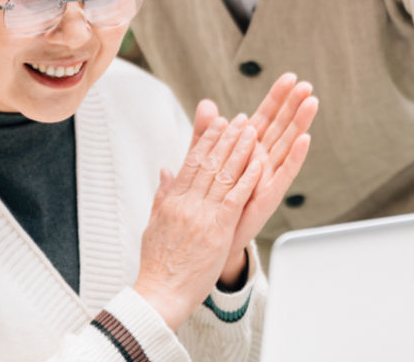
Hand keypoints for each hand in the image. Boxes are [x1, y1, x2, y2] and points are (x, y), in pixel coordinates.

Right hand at [134, 114, 262, 329]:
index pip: (191, 162)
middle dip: (226, 138)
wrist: (160, 294)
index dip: (206, 140)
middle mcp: (186, 203)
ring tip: (251, 131)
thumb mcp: (153, 224)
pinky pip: (235, 198)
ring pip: (223, 175)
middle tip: (239, 119)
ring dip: (240, 150)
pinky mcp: (217, 230)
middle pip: (209, 162)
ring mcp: (201, 216)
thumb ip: (162, 195)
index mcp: (172, 201)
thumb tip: (165, 170)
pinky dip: (248, 178)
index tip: (218, 123)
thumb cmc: (158, 265)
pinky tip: (259, 163)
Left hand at [191, 75, 318, 268]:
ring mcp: (268, 176)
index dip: (277, 97)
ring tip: (312, 102)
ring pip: (287, 144)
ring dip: (300, 123)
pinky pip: (284, 173)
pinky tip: (304, 139)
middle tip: (307, 84)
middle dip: (293, 105)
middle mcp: (262, 159)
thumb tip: (206, 104)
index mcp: (247, 148)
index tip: (290, 77)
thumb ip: (205, 133)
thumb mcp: (202, 160)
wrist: (210, 237)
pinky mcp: (269, 195)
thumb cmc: (209, 199)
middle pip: (281, 126)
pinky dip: (295, 156)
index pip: (265, 117)